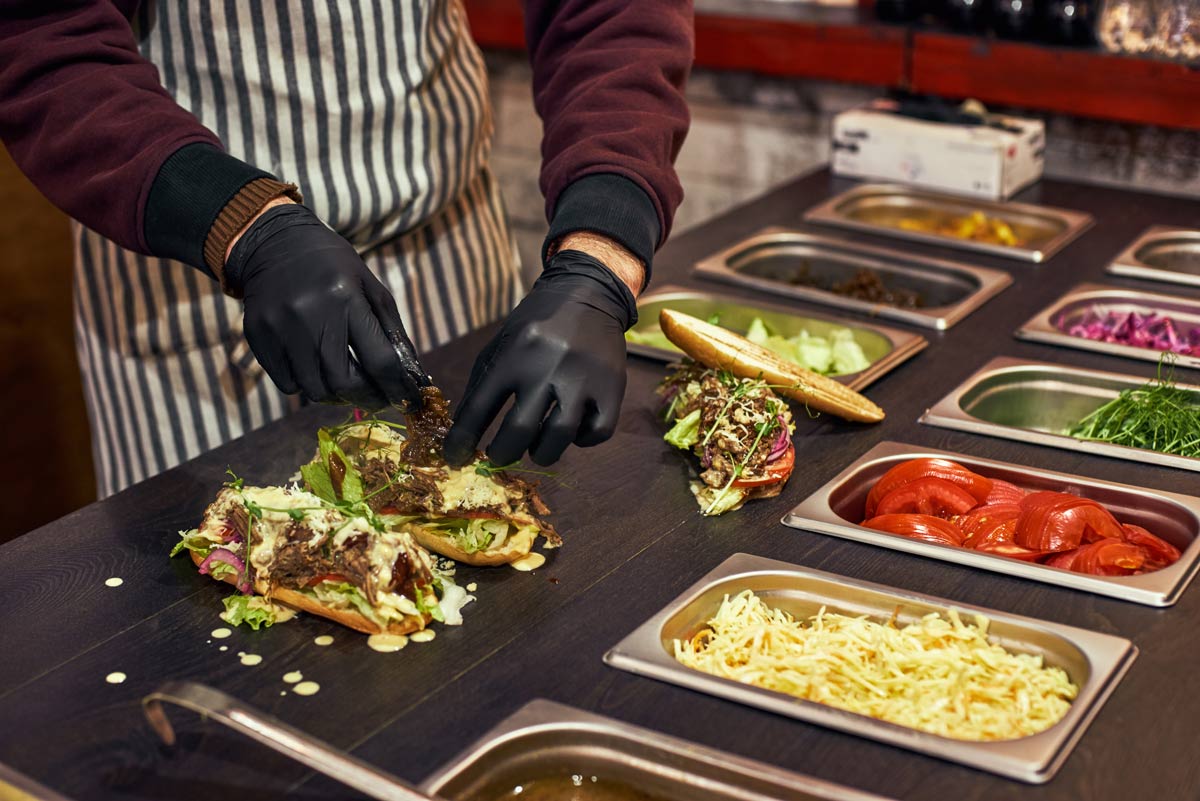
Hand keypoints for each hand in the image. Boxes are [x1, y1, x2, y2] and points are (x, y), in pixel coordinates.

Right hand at [223, 203, 427, 408]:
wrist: (275, 243)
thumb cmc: (334, 267)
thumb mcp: (371, 288)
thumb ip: (393, 332)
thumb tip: (411, 378)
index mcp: (347, 298)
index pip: (380, 360)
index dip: (397, 388)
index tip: (406, 400)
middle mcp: (311, 314)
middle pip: (344, 383)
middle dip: (367, 397)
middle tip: (375, 397)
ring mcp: (281, 328)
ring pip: (315, 390)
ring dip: (336, 395)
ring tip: (345, 383)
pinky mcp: (259, 337)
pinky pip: (287, 384)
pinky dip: (306, 385)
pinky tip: (315, 369)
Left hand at [443, 249, 638, 466]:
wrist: (588, 294)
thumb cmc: (538, 324)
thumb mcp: (502, 344)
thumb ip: (481, 384)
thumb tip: (463, 433)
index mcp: (513, 354)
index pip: (479, 408)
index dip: (462, 440)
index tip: (455, 458)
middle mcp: (548, 366)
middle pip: (520, 430)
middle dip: (502, 454)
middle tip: (499, 456)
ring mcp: (583, 378)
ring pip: (560, 437)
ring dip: (542, 453)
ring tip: (536, 450)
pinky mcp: (612, 387)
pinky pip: (597, 432)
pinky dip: (582, 441)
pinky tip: (572, 432)